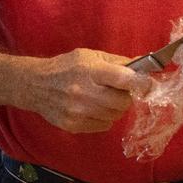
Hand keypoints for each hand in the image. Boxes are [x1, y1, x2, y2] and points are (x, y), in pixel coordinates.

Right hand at [27, 49, 150, 132]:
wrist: (35, 85)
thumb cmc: (67, 67)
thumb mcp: (91, 56)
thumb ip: (119, 62)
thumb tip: (146, 64)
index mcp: (90, 71)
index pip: (125, 79)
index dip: (141, 83)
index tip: (147, 83)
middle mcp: (84, 92)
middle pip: (123, 102)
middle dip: (126, 96)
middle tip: (119, 90)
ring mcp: (77, 112)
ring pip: (115, 115)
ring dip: (116, 108)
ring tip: (104, 98)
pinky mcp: (73, 126)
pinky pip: (104, 126)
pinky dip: (105, 118)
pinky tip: (94, 108)